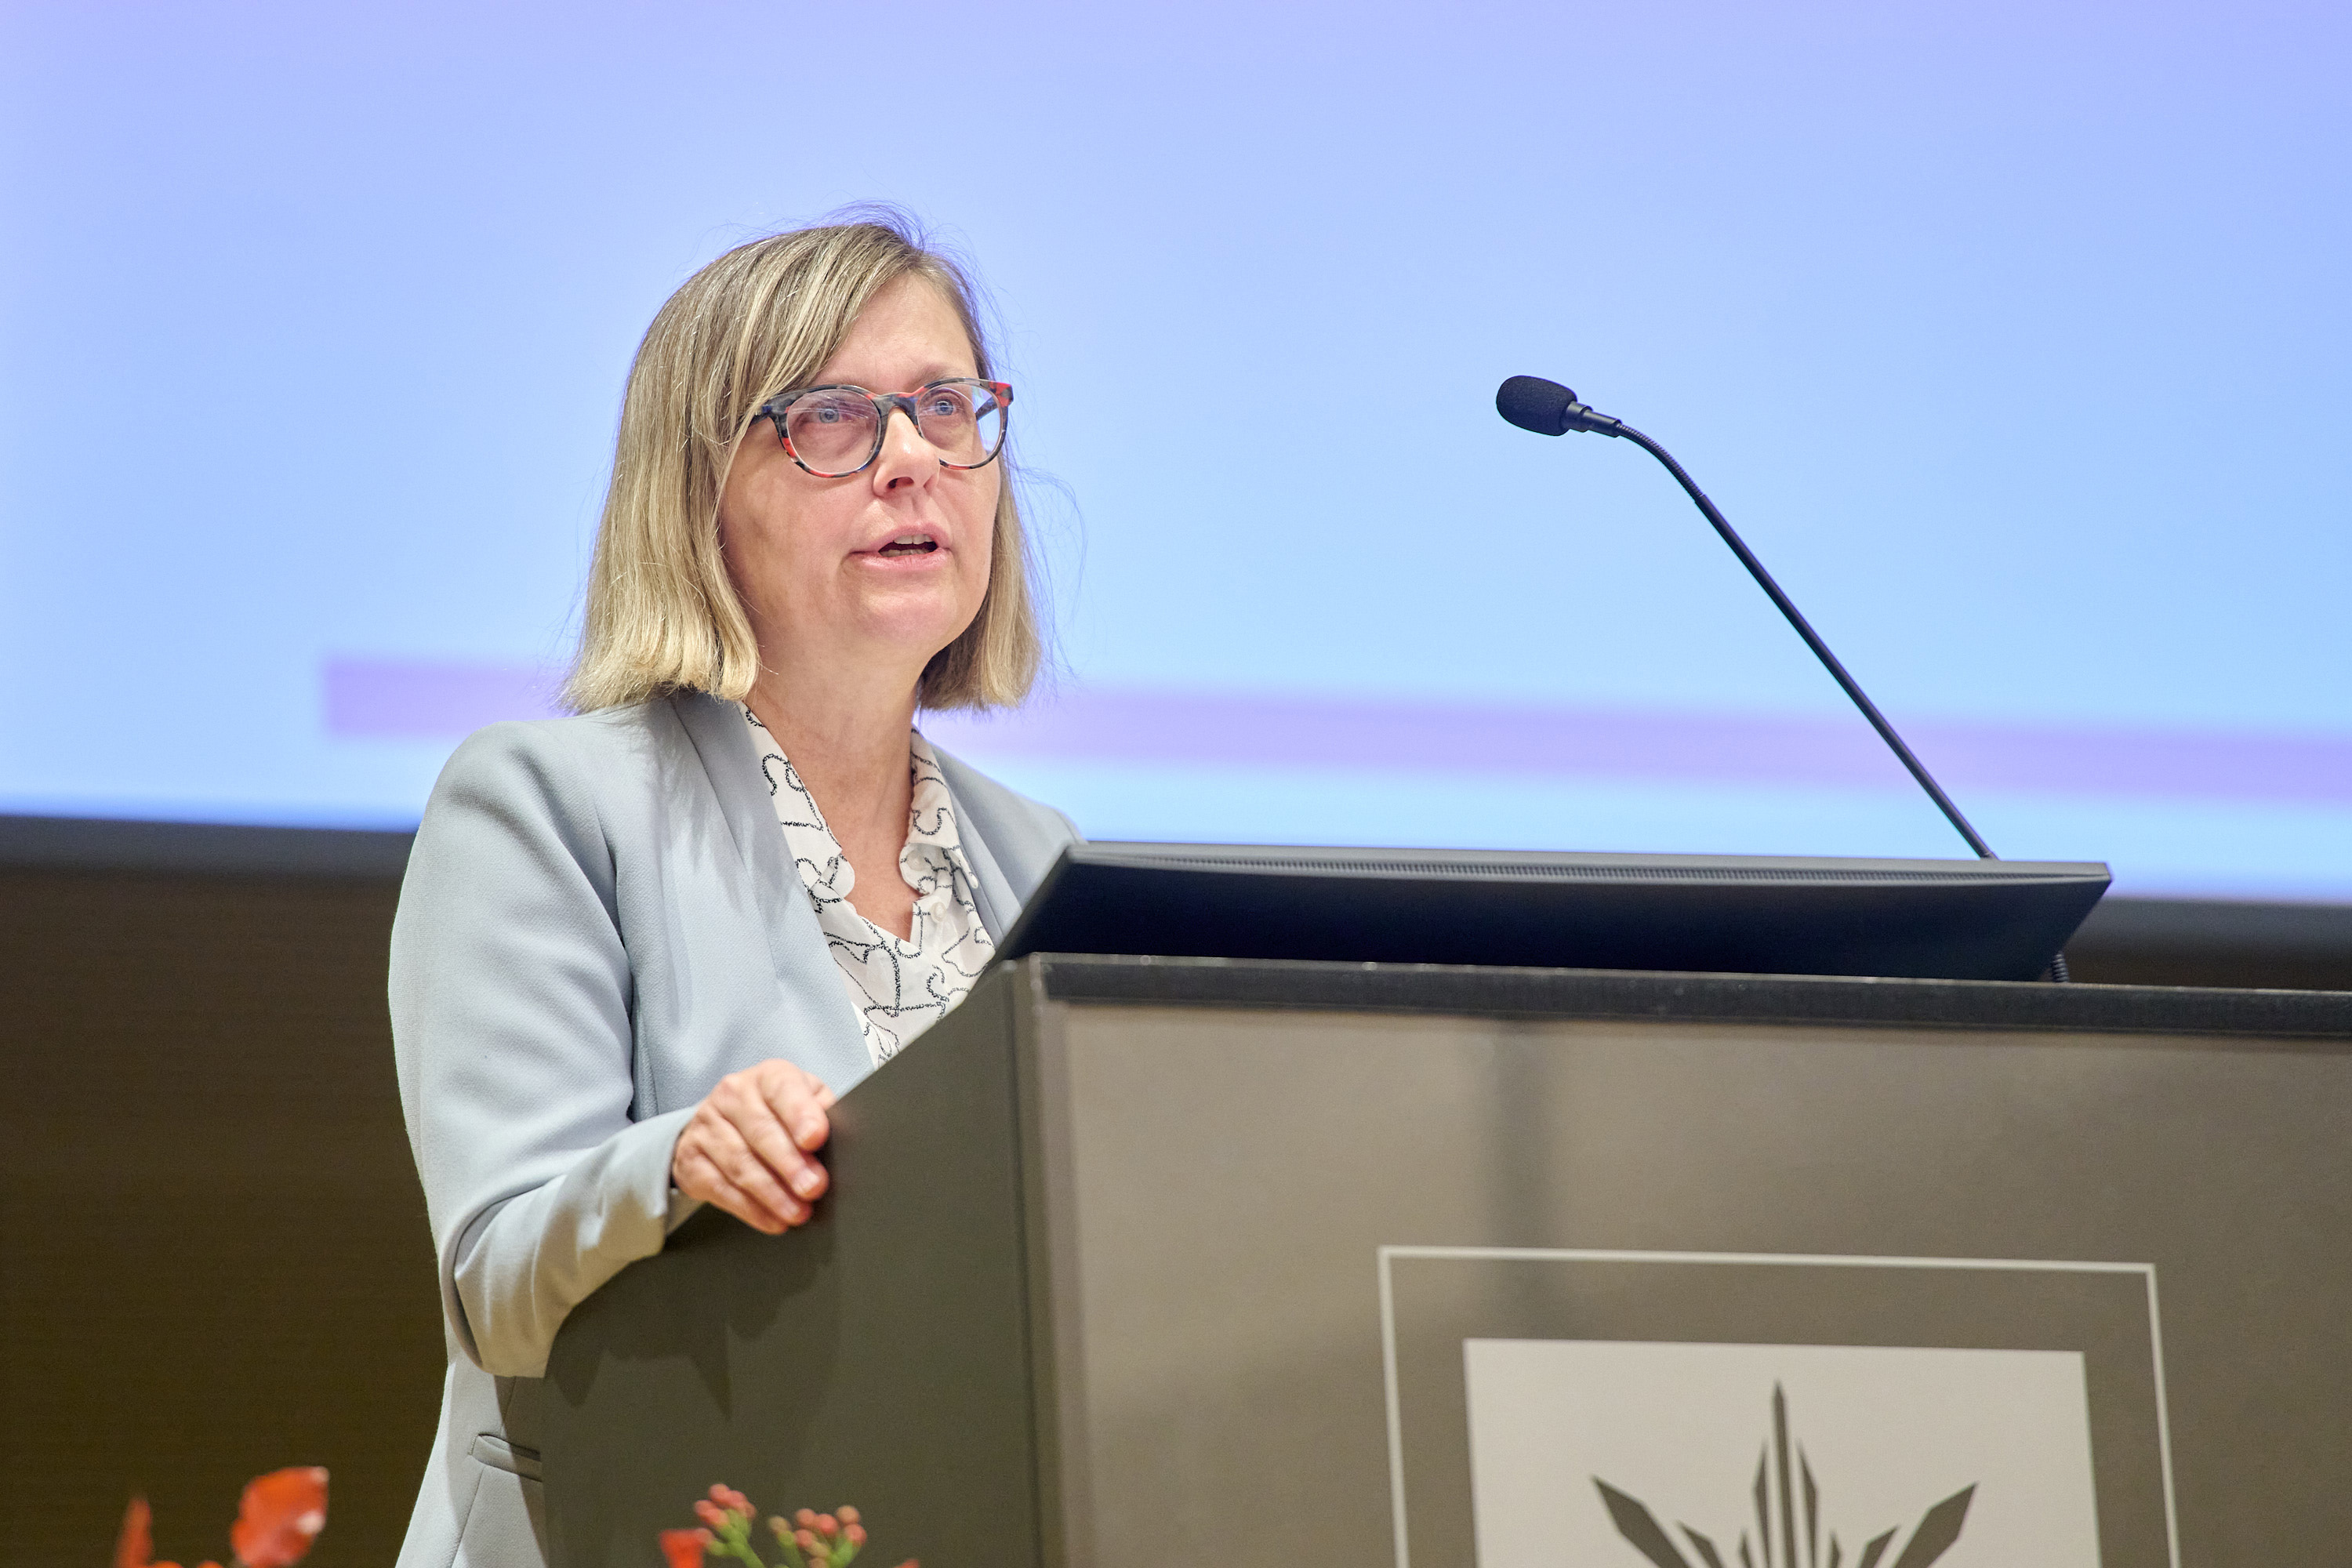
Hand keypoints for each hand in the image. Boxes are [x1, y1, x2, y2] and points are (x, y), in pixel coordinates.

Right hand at [670, 1059, 836, 1233]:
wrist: (722, 1120)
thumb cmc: (777, 1111)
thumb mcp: (804, 1100)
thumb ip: (822, 1112)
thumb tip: (844, 1138)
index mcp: (767, 1076)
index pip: (783, 1090)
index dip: (800, 1114)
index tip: (815, 1139)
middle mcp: (732, 1095)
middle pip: (761, 1131)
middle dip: (790, 1164)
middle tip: (813, 1187)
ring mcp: (707, 1126)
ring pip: (740, 1163)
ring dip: (772, 1193)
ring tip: (798, 1212)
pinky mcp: (691, 1158)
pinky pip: (720, 1187)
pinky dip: (750, 1208)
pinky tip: (772, 1219)